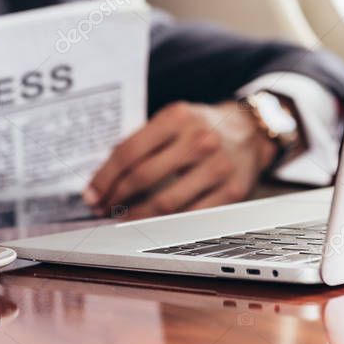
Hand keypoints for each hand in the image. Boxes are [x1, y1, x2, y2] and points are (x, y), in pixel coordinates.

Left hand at [83, 100, 278, 218]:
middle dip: (115, 198)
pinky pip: (191, 216)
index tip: (92, 193)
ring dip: (136, 216)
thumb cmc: (201, 127)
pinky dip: (166, 225)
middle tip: (102, 208)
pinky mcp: (233, 190)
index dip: (105, 177)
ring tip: (122, 219)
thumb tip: (104, 175)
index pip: (129, 151)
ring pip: (165, 203)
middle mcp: (199, 140)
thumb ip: (142, 140)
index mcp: (177, 118)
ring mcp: (218, 166)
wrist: (250, 131)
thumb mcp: (173, 119)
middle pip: (143, 177)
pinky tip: (153, 226)